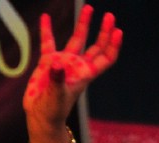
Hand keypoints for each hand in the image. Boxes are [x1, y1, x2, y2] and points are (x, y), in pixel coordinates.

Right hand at [23, 6, 122, 138]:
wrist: (40, 115)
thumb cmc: (53, 110)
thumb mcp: (56, 96)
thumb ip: (57, 80)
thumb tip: (57, 65)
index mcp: (86, 74)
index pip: (105, 58)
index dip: (113, 45)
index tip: (118, 31)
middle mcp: (78, 66)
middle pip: (96, 46)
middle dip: (104, 31)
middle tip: (109, 15)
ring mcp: (64, 63)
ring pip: (77, 39)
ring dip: (83, 24)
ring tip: (89, 7)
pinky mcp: (48, 62)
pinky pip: (49, 42)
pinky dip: (47, 29)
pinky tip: (46, 17)